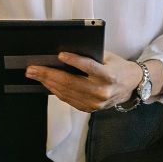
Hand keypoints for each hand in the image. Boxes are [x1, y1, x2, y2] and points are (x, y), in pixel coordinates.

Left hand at [28, 52, 143, 113]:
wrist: (130, 86)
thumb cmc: (117, 67)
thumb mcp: (108, 57)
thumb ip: (90, 56)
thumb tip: (64, 53)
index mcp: (109, 76)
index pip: (89, 67)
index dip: (74, 61)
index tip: (59, 55)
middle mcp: (102, 92)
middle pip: (71, 82)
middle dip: (48, 74)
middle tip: (32, 68)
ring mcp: (95, 103)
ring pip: (66, 92)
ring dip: (47, 83)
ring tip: (34, 74)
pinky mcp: (90, 108)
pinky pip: (69, 99)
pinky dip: (55, 90)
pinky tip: (46, 83)